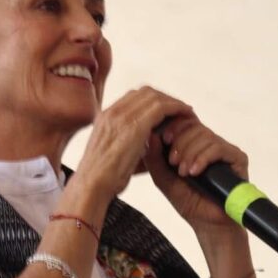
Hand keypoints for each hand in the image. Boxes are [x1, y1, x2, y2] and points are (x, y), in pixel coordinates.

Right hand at [75, 86, 193, 202]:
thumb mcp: (112, 155)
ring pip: (154, 96)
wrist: (91, 185)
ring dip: (173, 102)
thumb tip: (151, 145)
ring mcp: (122, 116)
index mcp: (105, 117)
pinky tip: (186, 115)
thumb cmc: (102, 178)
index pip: (133, 97)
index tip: (166, 110)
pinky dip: (176, 108)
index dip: (153, 100)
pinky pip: (162, 107)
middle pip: (145, 92)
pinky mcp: (134, 126)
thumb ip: (129, 144)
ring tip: (185, 112)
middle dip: (165, 98)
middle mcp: (113, 112)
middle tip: (179, 109)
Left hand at [141, 112, 250, 233]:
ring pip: (205, 136)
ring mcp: (224, 149)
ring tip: (184, 173)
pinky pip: (218, 148)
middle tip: (173, 162)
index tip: (165, 139)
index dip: (174, 126)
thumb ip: (155, 158)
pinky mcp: (237, 158)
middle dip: (180, 142)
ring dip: (190, 153)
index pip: (184, 122)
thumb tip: (151, 135)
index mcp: (193, 144)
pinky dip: (203, 158)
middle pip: (194, 126)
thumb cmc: (189, 201)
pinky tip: (195, 172)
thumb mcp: (164, 179)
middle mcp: (210, 143)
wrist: (208, 223)